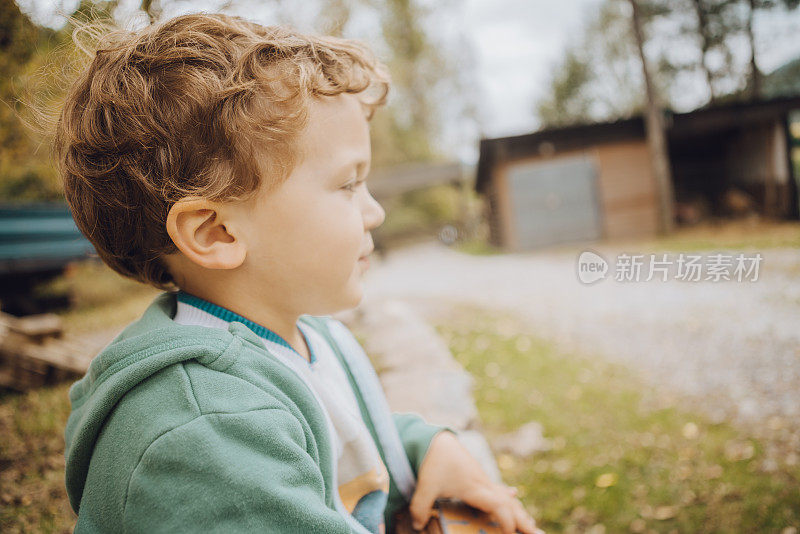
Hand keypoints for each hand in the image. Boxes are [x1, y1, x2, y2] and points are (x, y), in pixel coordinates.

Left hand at [409, 430, 543, 533]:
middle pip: (509, 503)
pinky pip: (498, 489)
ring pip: (506, 497)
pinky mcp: (478, 477)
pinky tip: (514, 494)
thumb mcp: (424, 487)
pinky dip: (508, 496)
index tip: (511, 533)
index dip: (507, 520)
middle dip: (523, 520)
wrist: (436, 440)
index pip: (498, 506)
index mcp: (474, 487)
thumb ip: (420, 508)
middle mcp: (483, 484)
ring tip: (532, 524)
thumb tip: (417, 525)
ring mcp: (483, 479)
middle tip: (537, 533)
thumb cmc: (432, 462)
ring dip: (519, 510)